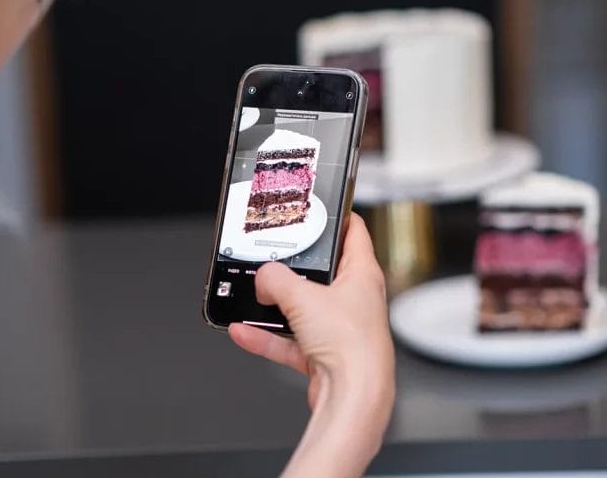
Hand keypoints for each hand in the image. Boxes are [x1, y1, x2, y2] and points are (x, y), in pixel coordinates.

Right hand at [229, 213, 394, 477]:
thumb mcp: (302, 297)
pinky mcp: (324, 354)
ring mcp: (339, 328)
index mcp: (363, 275)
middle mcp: (354, 300)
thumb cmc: (351, 347)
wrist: (353, 397)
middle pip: (322, 273)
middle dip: (294, 268)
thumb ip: (276, 280)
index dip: (338, 217)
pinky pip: (290, 340)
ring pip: (302, 309)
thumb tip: (264, 277)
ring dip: (275, 306)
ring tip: (252, 298)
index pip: (355, 233)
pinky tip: (244, 331)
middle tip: (274, 257)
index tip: (320, 210)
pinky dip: (267, 336)